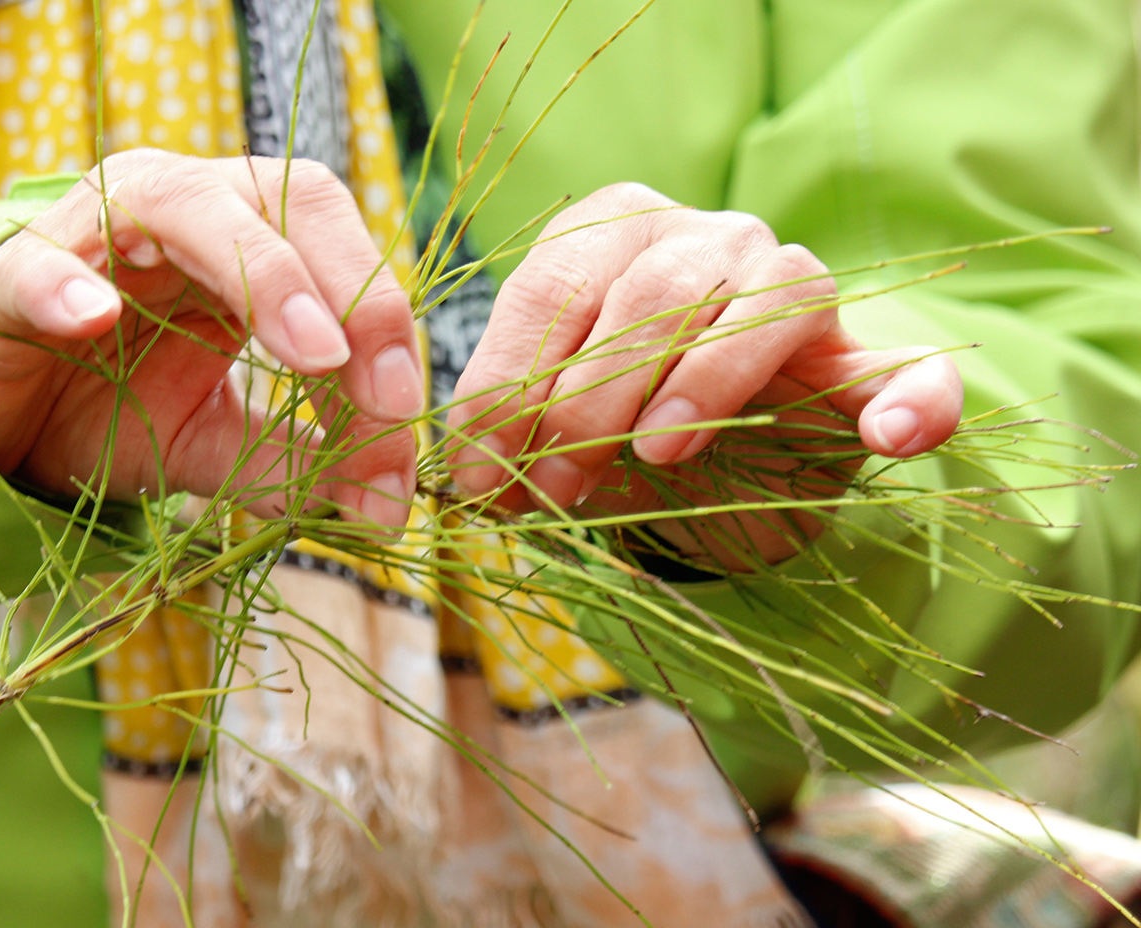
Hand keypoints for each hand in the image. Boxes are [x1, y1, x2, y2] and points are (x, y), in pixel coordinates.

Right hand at [0, 150, 422, 525]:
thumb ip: (294, 464)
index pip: (342, 254)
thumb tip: (383, 506)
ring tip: (311, 353)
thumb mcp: (218, 445)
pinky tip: (95, 318)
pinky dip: (68, 283)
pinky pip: (41, 264)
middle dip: (352, 292)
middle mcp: (188, 211)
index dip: (387, 324)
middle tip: (383, 393)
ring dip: (259, 272)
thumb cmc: (111, 411)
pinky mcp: (10, 275)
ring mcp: (96, 230)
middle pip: (288, 204)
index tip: (407, 414)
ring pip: (181, 201)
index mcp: (252, 242)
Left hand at [446, 184, 962, 569]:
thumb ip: (514, 428)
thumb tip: (469, 483)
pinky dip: (910, 396)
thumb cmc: (616, 426)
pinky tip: (887, 438)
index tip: (484, 478)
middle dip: (591, 398)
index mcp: (611, 231)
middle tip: (557, 486)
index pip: (551, 288)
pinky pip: (910, 365)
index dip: (510, 386)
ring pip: (768, 297)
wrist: (717, 460)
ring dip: (706, 382)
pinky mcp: (864, 358)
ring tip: (658, 454)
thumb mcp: (549, 422)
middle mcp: (707, 235)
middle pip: (653, 291)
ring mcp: (796, 285)